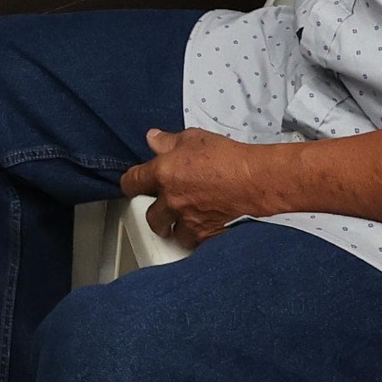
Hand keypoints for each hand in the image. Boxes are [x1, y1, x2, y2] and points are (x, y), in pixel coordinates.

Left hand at [119, 128, 269, 248]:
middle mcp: (171, 201)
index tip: (132, 185)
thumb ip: (168, 141)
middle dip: (156, 214)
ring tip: (185, 221)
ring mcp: (187, 220)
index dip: (129, 184)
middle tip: (164, 209)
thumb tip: (152, 139)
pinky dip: (197, 237)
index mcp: (163, 174)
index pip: (132, 182)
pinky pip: (194, 242)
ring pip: (172, 233)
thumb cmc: (226, 157)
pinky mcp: (205, 234)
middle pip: (150, 217)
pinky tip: (204, 227)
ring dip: (176, 228)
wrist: (253, 180)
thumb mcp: (194, 138)